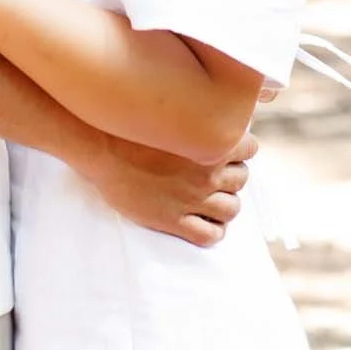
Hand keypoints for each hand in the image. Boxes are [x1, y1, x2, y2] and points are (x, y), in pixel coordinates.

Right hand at [84, 133, 249, 246]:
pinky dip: (213, 231)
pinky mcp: (174, 220)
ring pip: (231, 209)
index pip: (249, 149)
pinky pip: (209, 235)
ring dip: (225, 204)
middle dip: (232, 176)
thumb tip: (214, 120)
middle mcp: (207, 174)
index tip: (228, 150)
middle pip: (242, 180)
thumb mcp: (174, 114)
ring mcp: (192, 199)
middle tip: (216, 175)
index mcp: (210, 144)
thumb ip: (199, 120)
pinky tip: (205, 224)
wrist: (101, 148)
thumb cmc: (133, 125)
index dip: (240, 149)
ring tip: (212, 200)